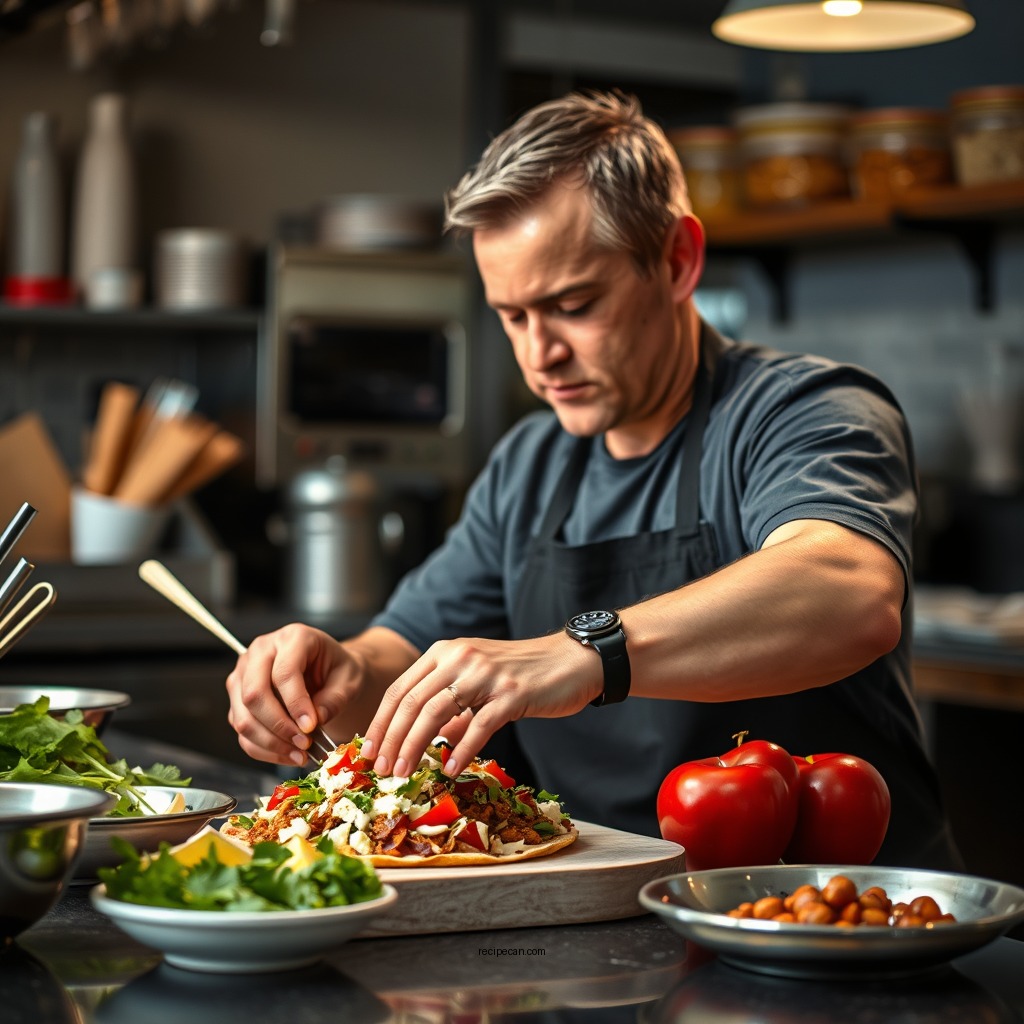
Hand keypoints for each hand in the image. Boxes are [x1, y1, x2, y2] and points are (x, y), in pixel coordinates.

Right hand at [225, 623, 361, 765]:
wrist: (328, 671)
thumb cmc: (338, 671)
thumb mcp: (349, 679)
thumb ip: (336, 698)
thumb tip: (315, 720)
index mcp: (293, 637)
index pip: (284, 672)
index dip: (296, 704)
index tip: (311, 727)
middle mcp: (261, 650)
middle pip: (254, 693)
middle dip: (279, 726)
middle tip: (304, 744)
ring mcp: (244, 674)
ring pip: (243, 716)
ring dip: (270, 742)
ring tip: (300, 754)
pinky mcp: (237, 698)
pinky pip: (242, 730)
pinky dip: (263, 748)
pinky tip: (288, 754)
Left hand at [360, 632, 602, 778]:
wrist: (572, 660)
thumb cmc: (524, 673)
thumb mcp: (478, 681)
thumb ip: (453, 706)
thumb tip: (434, 741)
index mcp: (446, 652)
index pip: (400, 688)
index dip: (381, 722)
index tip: (369, 751)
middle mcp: (461, 657)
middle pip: (412, 701)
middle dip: (391, 739)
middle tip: (380, 770)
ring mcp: (486, 674)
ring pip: (436, 712)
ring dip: (414, 746)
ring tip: (403, 773)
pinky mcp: (512, 693)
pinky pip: (479, 725)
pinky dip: (461, 750)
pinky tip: (451, 770)